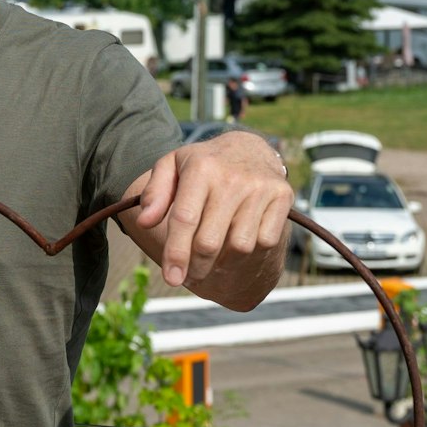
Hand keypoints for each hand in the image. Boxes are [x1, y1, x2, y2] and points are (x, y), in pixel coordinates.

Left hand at [132, 130, 292, 293]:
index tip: (171, 278)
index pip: (185, 218)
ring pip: (240, 246)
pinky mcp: (283, 196)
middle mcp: (233, 177)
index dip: (176, 253)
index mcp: (201, 168)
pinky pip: (265, 241)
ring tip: (211, 265)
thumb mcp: (172, 166)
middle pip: (210, 241)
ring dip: (223, 264)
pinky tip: (236, 251)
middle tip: (189, 277)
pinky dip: (250, 254)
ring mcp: (261, 187)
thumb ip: (154, 193)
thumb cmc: (204, 164)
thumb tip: (144, 221)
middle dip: (196, 267)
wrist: (250, 147)